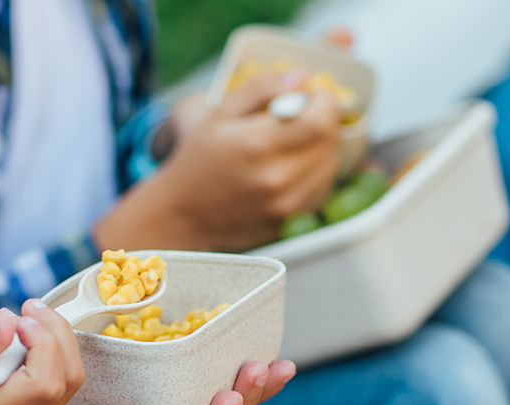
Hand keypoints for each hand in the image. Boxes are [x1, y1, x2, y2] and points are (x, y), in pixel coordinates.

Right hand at [0, 300, 82, 404]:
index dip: (44, 340)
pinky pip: (62, 391)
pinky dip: (49, 362)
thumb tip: (8, 321)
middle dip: (54, 335)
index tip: (18, 318)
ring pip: (71, 382)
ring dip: (53, 346)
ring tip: (16, 332)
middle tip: (23, 312)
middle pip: (67, 379)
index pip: (46, 381)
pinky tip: (19, 354)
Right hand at [98, 62, 343, 251]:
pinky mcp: (289, 222)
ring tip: (297, 142)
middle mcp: (277, 177)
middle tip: (307, 115)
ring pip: (331, 167)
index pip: (321, 120)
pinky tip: (293, 167)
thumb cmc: (195, 162)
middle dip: (325, 122)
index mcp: (258, 145)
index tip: (315, 94)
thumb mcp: (217, 115)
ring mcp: (285, 205)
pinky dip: (316, 174)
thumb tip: (300, 76)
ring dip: (323, 148)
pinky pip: (322, 190)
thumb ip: (259, 89)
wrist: (178, 216)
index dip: (326, 102)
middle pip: (331, 142)